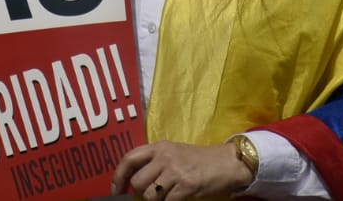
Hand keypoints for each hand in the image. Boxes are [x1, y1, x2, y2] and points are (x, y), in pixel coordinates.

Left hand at [111, 140, 251, 199]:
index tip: (115, 190)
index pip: (129, 159)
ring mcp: (175, 171)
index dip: (118, 176)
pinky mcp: (186, 186)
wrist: (226, 162)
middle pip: (137, 182)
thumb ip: (154, 162)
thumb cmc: (198, 160)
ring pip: (149, 195)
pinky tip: (176, 199)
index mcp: (159, 147)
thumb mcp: (173, 153)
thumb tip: (132, 182)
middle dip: (141, 193)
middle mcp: (165, 157)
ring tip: (167, 196)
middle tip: (152, 194)